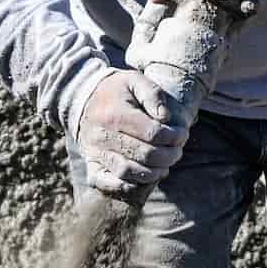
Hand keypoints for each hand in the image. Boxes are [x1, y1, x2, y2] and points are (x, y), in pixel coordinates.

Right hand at [77, 70, 188, 194]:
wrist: (84, 99)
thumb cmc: (117, 91)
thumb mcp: (135, 81)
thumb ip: (153, 95)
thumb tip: (166, 118)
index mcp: (115, 114)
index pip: (152, 133)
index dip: (173, 137)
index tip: (182, 134)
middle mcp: (102, 136)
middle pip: (144, 154)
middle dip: (168, 156)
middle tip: (177, 152)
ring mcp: (95, 153)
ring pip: (128, 172)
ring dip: (153, 173)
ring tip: (165, 166)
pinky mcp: (91, 165)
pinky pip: (109, 184)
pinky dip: (129, 186)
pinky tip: (146, 177)